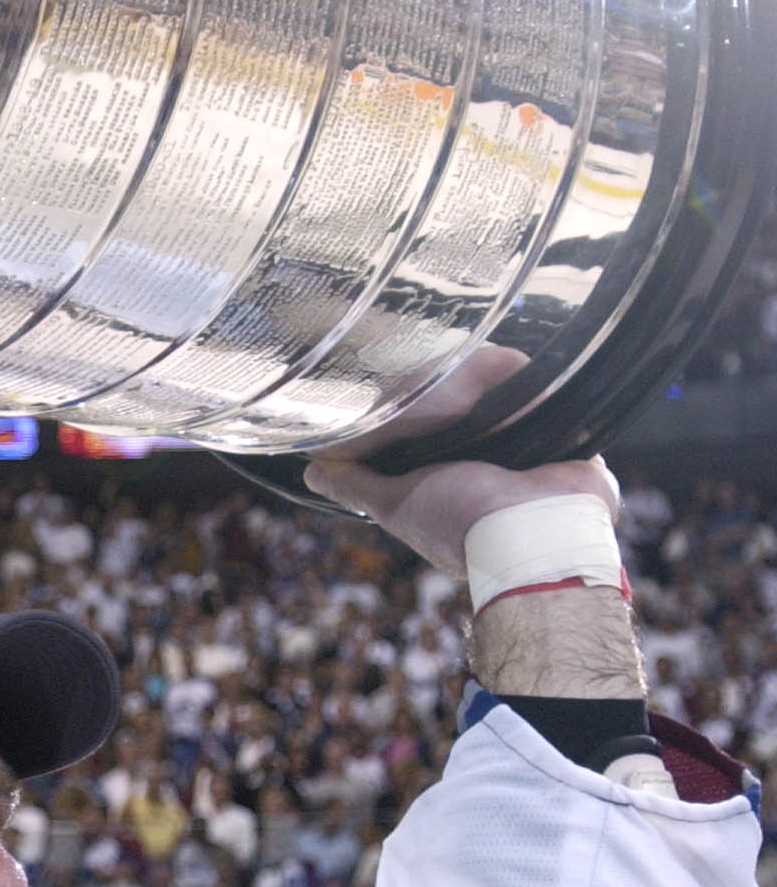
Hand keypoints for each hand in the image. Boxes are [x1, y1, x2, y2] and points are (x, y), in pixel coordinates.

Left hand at [304, 344, 617, 578]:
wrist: (536, 537)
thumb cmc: (463, 526)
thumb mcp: (396, 503)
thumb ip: (357, 486)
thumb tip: (312, 471)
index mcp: (459, 480)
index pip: (439, 431)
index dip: (427, 406)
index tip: (411, 379)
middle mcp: (499, 467)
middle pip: (479, 410)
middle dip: (465, 386)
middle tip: (450, 357)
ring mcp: (539, 454)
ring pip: (516, 401)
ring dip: (503, 381)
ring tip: (485, 349)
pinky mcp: (574, 442)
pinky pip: (555, 399)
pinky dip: (540, 382)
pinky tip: (521, 359)